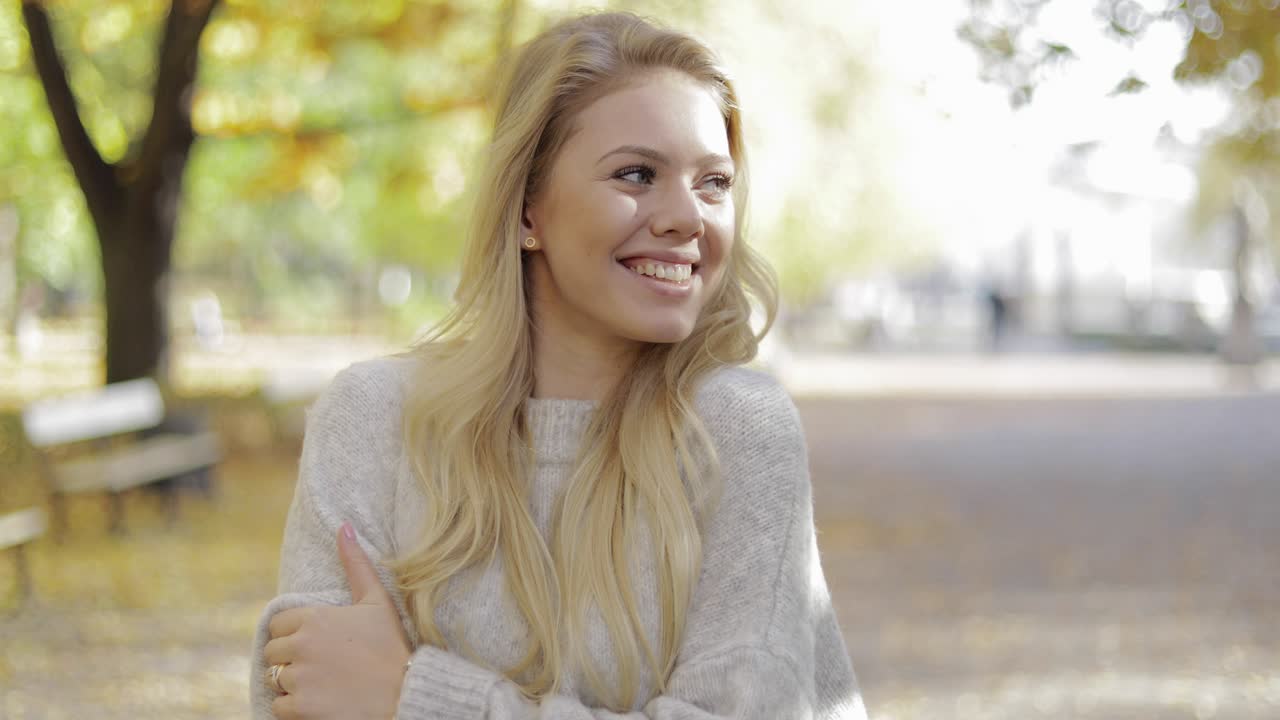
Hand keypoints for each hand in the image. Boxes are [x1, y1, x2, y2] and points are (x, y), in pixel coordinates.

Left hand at [264, 522, 411, 719]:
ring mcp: (299, 678)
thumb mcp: (377, 603)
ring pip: (275, 679)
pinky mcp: (299, 708)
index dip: (295, 634)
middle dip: (291, 659)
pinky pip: (278, 708)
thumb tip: (344, 526)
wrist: (407, 695)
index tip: (318, 645)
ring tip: (323, 685)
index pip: (279, 625)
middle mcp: (301, 645)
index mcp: (315, 618)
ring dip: (293, 684)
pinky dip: (294, 709)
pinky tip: (320, 703)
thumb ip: (356, 565)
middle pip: (272, 652)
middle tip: (322, 667)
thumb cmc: (392, 648)